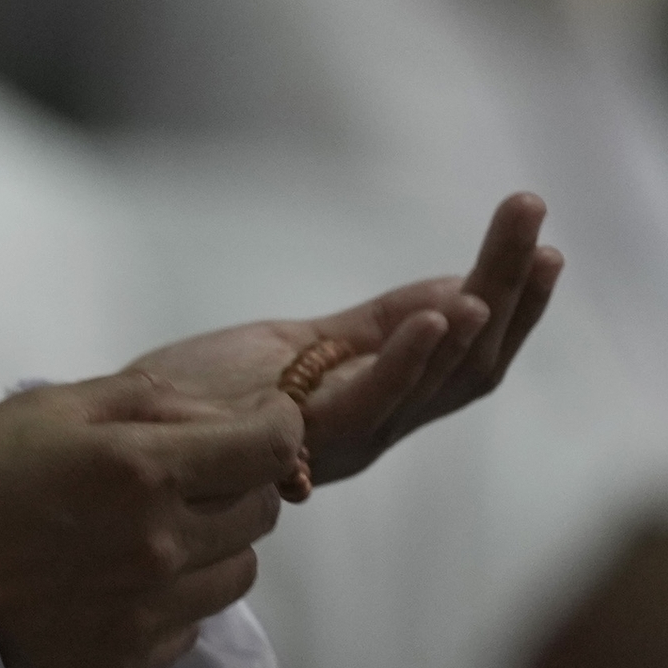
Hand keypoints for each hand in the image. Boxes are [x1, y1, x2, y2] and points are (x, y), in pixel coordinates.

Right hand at [0, 372, 302, 667]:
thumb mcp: (52, 406)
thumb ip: (150, 403)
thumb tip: (224, 415)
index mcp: (145, 470)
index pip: (271, 449)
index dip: (277, 428)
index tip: (259, 424)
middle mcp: (163, 547)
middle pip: (262, 512)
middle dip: (241, 484)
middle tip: (191, 476)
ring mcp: (150, 617)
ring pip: (238, 575)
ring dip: (215, 546)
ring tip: (156, 533)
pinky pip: (192, 628)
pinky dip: (176, 601)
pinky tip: (122, 583)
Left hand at [131, 195, 560, 489]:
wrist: (119, 437)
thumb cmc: (202, 395)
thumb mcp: (301, 345)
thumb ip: (376, 328)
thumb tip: (456, 290)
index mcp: (379, 408)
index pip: (472, 363)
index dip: (518, 311)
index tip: (548, 249)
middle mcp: (373, 432)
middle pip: (471, 367)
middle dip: (515, 297)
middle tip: (540, 228)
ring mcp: (340, 439)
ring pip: (438, 379)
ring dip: (484, 306)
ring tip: (517, 251)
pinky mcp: (299, 436)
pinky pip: (371, 399)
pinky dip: (412, 355)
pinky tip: (447, 308)